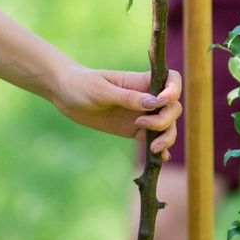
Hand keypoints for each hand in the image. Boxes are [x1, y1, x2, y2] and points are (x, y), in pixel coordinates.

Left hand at [53, 64, 182, 153]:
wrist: (65, 95)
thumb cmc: (82, 85)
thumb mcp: (102, 91)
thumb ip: (127, 97)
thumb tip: (154, 104)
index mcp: (141, 82)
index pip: (172, 81)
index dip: (173, 91)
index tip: (161, 102)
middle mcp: (146, 98)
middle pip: (173, 108)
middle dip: (166, 120)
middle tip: (142, 126)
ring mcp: (141, 115)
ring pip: (167, 125)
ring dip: (166, 137)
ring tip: (153, 149)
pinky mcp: (133, 130)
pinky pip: (152, 139)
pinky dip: (160, 149)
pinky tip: (160, 158)